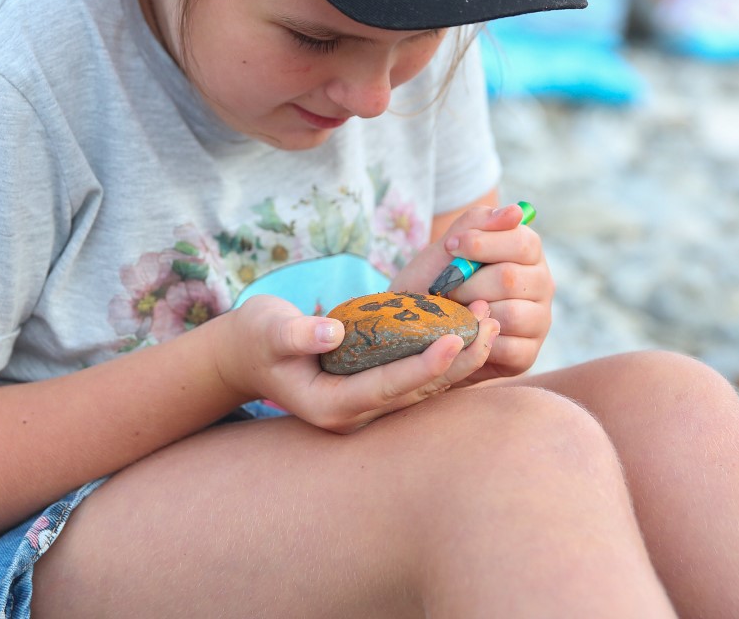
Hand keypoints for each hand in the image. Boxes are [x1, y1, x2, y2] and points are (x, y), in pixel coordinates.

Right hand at [215, 294, 499, 434]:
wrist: (249, 356)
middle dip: (457, 361)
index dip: (423, 366)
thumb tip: (331, 332)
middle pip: (417, 393)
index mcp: (330, 406)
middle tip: (488, 324)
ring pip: (425, 389)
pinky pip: (420, 380)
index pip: (387, 387)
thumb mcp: (268, 330)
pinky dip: (447, 357)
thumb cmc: (258, 338)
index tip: (455, 340)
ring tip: (489, 322)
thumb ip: (296, 333)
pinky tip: (470, 330)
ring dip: (460, 359)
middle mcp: (355, 416)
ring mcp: (368, 408)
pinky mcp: (377, 393)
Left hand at [393, 203, 552, 382]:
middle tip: (446, 289)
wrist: (417, 329)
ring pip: (510, 314)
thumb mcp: (448, 248)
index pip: (523, 242)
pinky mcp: (528, 354)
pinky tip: (464, 335)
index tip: (450, 247)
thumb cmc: (436, 282)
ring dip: (470, 314)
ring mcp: (539, 320)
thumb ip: (477, 224)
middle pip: (510, 278)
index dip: (482, 244)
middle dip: (467, 283)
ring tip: (452, 313)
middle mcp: (541, 284)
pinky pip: (508, 348)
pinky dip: (478, 342)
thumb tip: (516, 211)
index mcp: (528, 252)